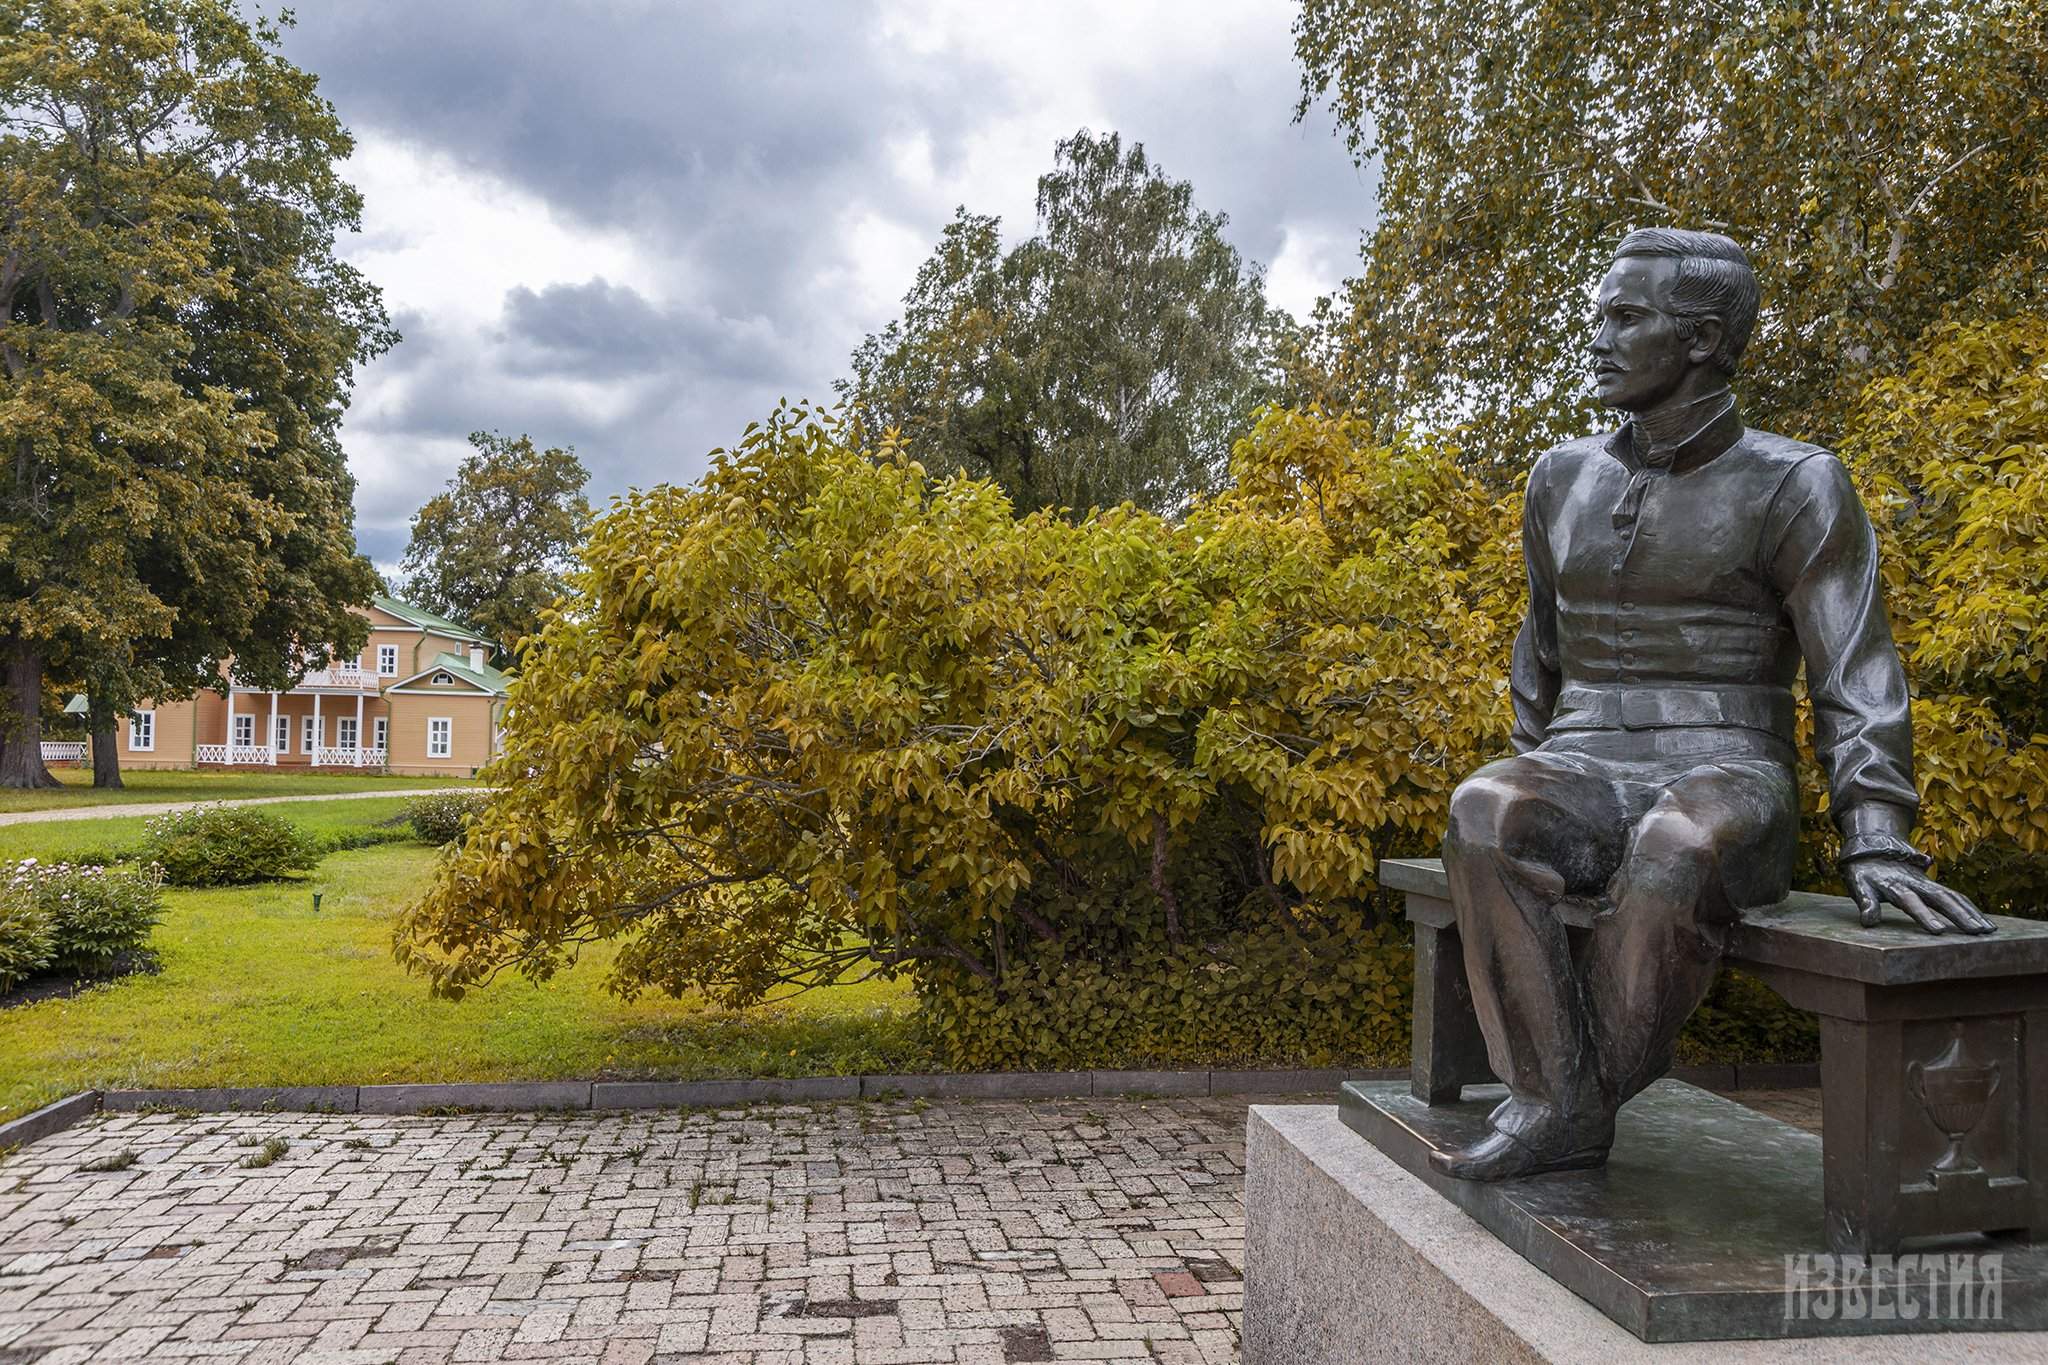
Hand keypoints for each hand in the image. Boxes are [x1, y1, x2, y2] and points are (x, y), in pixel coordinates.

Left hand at [1844, 859, 1994, 934]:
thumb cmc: (1863, 871)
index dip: (1924, 916)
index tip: (1938, 931)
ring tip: (1988, 930)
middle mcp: (1916, 883)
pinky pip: (1955, 896)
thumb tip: (1868, 922)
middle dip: (1960, 915)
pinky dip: (1970, 908)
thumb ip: (1866, 902)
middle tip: (1978, 932)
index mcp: (1895, 885)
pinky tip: (1983, 921)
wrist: (1872, 849)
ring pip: (1953, 897)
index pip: (1911, 902)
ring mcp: (1927, 883)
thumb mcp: (1858, 885)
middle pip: (1941, 899)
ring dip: (1971, 912)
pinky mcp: (1933, 885)